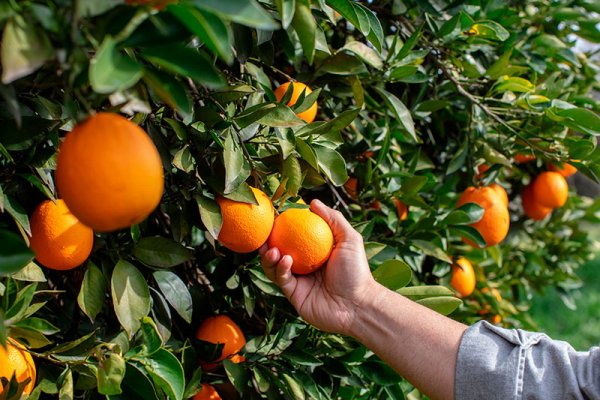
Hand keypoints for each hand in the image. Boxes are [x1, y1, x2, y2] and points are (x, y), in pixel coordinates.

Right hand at [259, 199, 375, 335]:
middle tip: (264, 234)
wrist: (358, 306)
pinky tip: (285, 260)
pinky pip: (281, 279)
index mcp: (316, 252)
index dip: (283, 228)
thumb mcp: (349, 239)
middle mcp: (306, 266)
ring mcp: (299, 281)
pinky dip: (280, 268)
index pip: (295, 237)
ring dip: (269, 256)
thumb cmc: (357, 272)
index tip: (274, 217)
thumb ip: (333, 219)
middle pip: (280, 251)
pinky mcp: (294, 295)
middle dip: (268, 242)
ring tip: (271, 248)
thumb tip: (313, 202)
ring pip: (276, 266)